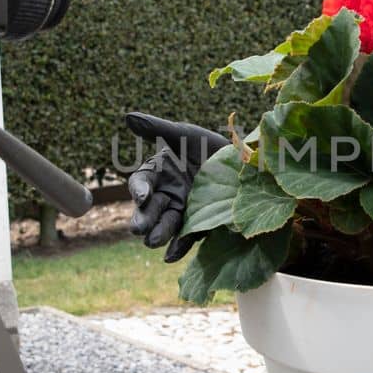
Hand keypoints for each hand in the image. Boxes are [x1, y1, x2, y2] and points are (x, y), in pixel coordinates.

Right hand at [124, 112, 229, 261]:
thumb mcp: (185, 135)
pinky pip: (185, 238)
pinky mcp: (198, 226)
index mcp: (158, 174)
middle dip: (143, 218)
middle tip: (138, 228)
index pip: (142, 183)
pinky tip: (171, 255)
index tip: (141, 195)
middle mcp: (165, 195)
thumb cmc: (208, 145)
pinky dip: (177, 247)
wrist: (244, 163)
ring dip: (158, 233)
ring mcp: (181, 212)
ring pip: (164, 225)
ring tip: (153, 241)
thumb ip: (158, 129)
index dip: (138, 189)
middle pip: (149, 209)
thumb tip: (128, 116)